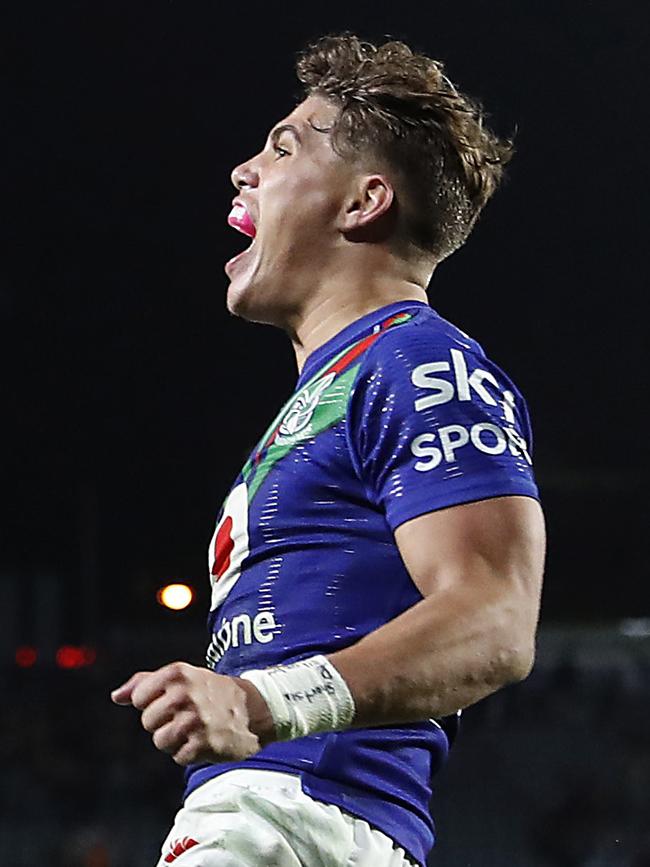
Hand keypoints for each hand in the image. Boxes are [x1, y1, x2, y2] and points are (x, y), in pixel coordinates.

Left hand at [111, 662, 261, 765]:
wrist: (254, 708)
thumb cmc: (210, 692)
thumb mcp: (182, 676)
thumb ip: (145, 682)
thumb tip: (116, 696)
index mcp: (176, 674)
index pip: (139, 697)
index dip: (151, 704)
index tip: (171, 701)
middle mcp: (184, 694)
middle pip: (148, 722)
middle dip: (163, 724)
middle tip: (186, 717)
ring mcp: (194, 720)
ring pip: (160, 741)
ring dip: (175, 741)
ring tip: (194, 730)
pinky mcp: (203, 744)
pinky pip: (178, 756)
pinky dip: (189, 753)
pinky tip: (204, 740)